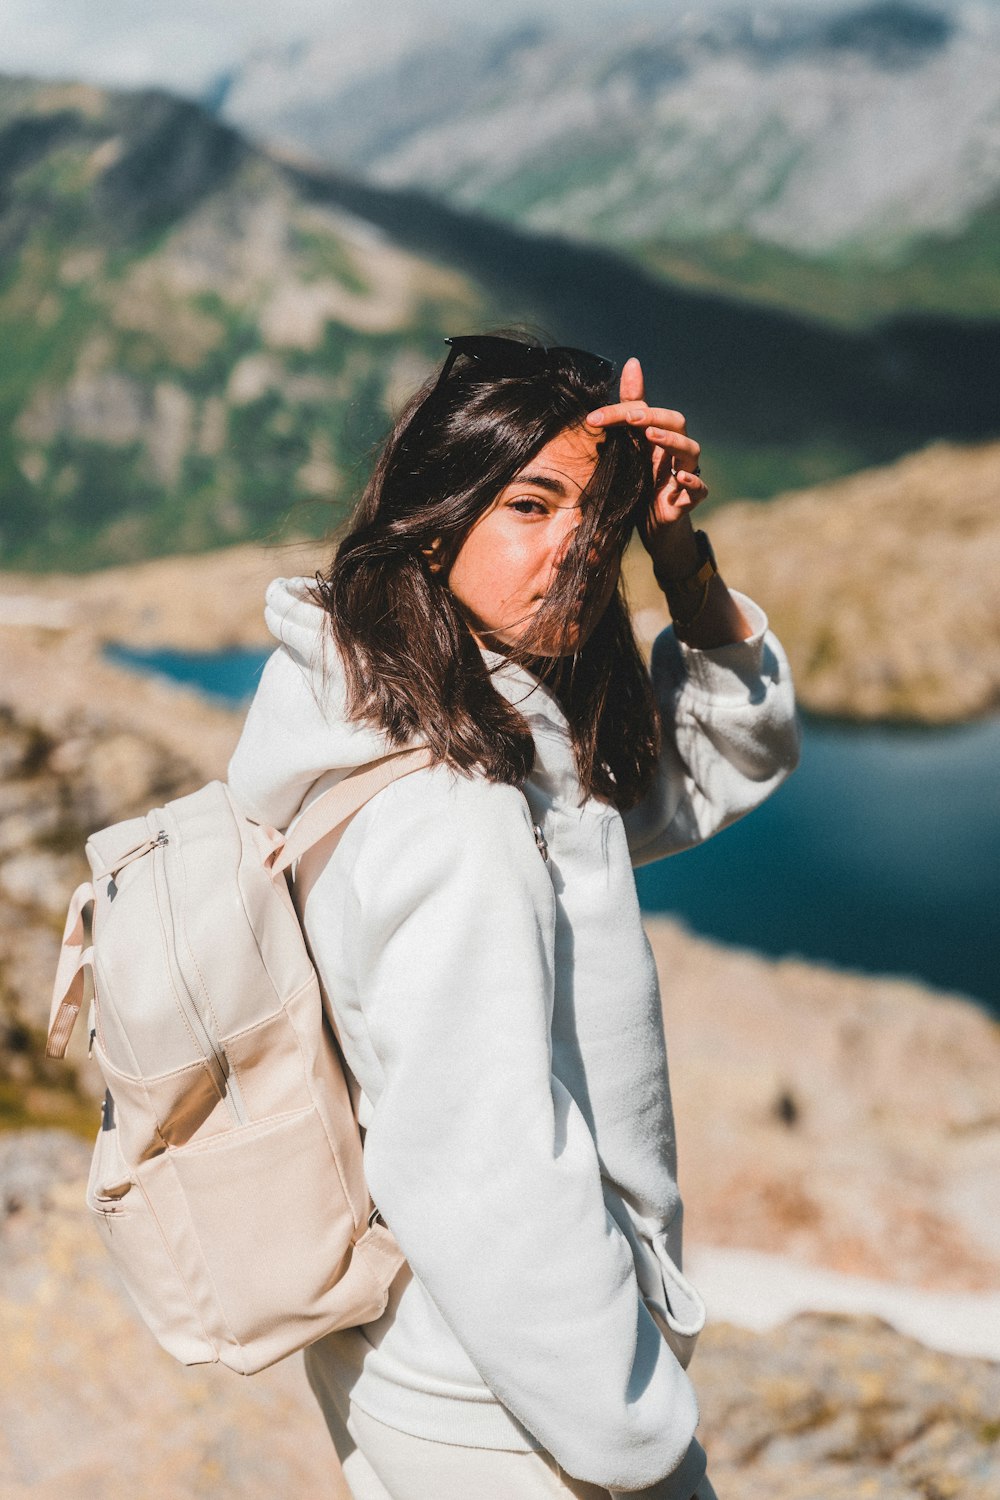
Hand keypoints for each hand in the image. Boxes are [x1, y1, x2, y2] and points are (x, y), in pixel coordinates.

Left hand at [586, 356, 707, 577]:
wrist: (651, 524)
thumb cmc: (640, 481)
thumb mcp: (629, 446)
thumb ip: (628, 409)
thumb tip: (633, 363)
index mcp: (659, 435)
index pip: (647, 411)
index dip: (622, 411)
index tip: (594, 418)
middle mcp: (675, 450)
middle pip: (676, 422)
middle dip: (654, 417)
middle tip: (632, 417)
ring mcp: (685, 473)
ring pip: (690, 450)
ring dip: (672, 441)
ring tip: (653, 436)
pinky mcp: (690, 499)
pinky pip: (700, 488)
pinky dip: (693, 482)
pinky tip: (681, 477)